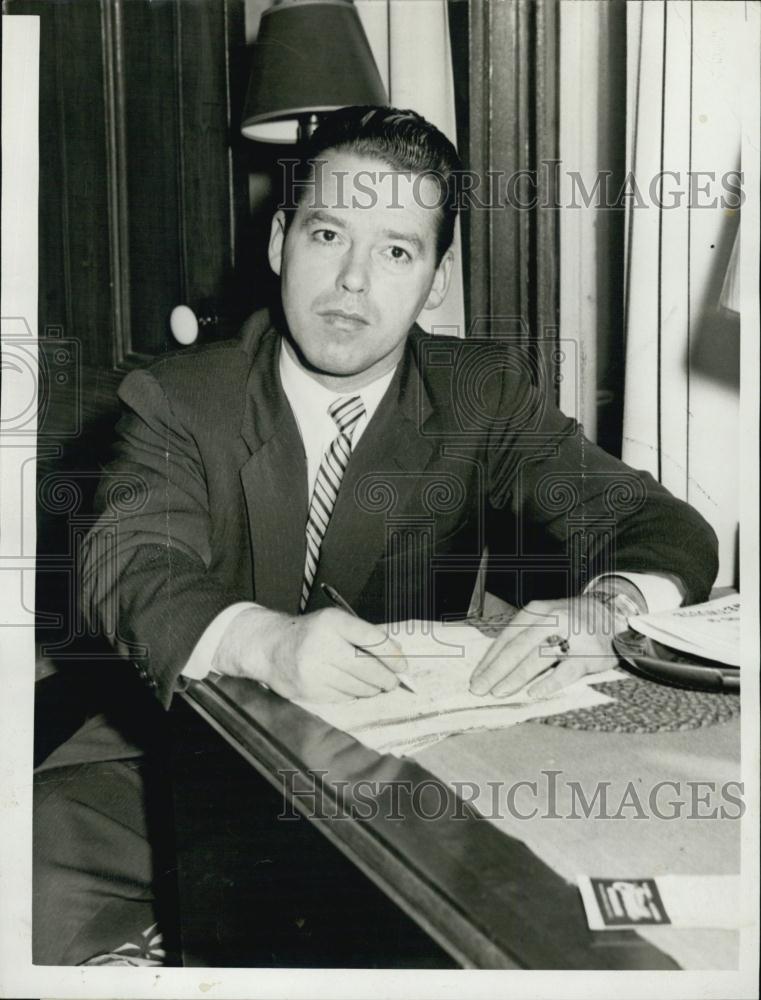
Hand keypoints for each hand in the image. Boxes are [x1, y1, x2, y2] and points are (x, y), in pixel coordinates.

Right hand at [213, 606, 407, 702]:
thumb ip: (364, 635)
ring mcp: (315, 670)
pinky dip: (354, 694)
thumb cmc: (310, 634)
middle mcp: (323, 645)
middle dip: (387, 678)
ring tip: (376, 684)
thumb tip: (397, 655)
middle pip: (368, 668)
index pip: (372, 639)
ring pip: (358, 686)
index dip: (393, 655)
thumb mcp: (335, 622)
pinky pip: (344, 697)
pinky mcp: (310, 690)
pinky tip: (354, 687)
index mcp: (333, 622)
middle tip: (395, 681)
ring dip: (373, 688)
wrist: (271, 647)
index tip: (404, 665)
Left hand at [469, 596, 618, 698]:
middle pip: (518, 647)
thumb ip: (524, 636)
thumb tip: (494, 665)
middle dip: (496, 671)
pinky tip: (533, 693)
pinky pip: (566, 671)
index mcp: (537, 611)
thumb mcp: (546, 618)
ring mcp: (571, 635)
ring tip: (499, 693)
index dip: (489, 658)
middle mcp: (552, 620)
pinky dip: (548, 683)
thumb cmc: (571, 621)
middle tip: (480, 689)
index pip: (507, 637)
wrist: (613, 614)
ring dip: (515, 677)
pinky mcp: (588, 654)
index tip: (476, 677)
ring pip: (537, 658)